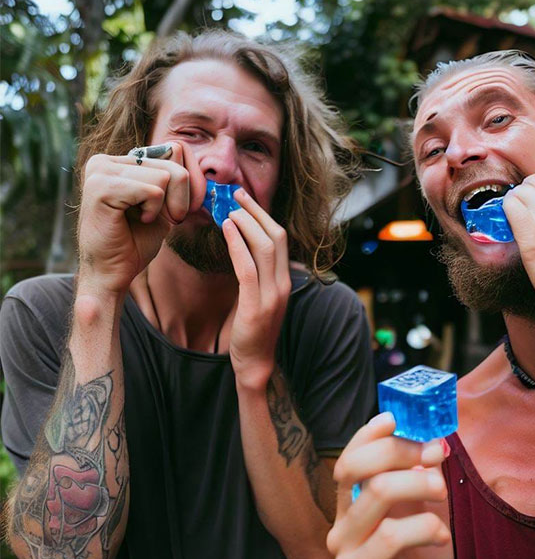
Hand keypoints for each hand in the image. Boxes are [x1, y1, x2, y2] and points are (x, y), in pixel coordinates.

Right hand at [77, 142, 197, 299]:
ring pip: (166, 176)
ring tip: (143, 220)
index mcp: (118, 161)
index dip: (188, 182)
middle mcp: (105, 160)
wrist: (111, 274)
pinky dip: (153, 212)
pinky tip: (136, 222)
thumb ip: (172, 175)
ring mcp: (100, 171)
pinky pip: (154, 190)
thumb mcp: (163, 203)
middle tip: (161, 220)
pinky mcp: (102, 187)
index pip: (174, 149)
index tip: (177, 210)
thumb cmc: (135, 242)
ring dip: (165, 207)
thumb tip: (180, 147)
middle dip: (180, 198)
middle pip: (174, 161)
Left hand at [222, 189, 291, 391]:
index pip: (280, 238)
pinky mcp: (256, 305)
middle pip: (275, 236)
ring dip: (245, 223)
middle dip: (255, 211)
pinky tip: (226, 230)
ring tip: (228, 209)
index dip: (263, 215)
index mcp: (285, 280)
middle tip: (235, 194)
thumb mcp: (260, 296)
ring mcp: (272, 294)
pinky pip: (248, 267)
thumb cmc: (253, 330)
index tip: (245, 200)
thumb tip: (242, 247)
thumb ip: (258, 273)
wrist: (255, 363)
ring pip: (264, 246)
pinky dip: (237, 244)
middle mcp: (283, 283)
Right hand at [328, 414, 452, 558]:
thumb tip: (434, 444)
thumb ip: (425, 481)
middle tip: (436, 454)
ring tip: (442, 494)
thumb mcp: (428, 514)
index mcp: (353, 505)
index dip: (370, 434)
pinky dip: (426, 528)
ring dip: (419, 484)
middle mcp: (342, 524)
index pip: (349, 458)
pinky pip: (392, 536)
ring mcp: (346, 551)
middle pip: (358, 467)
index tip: (399, 420)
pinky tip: (440, 538)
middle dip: (402, 452)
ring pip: (378, 493)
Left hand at [502, 175, 534, 353]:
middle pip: (533, 184)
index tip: (530, 213)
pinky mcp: (534, 239)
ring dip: (512, 206)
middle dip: (522, 197)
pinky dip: (503, 215)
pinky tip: (504, 230)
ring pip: (520, 193)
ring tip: (511, 227)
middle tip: (516, 218)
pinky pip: (510, 209)